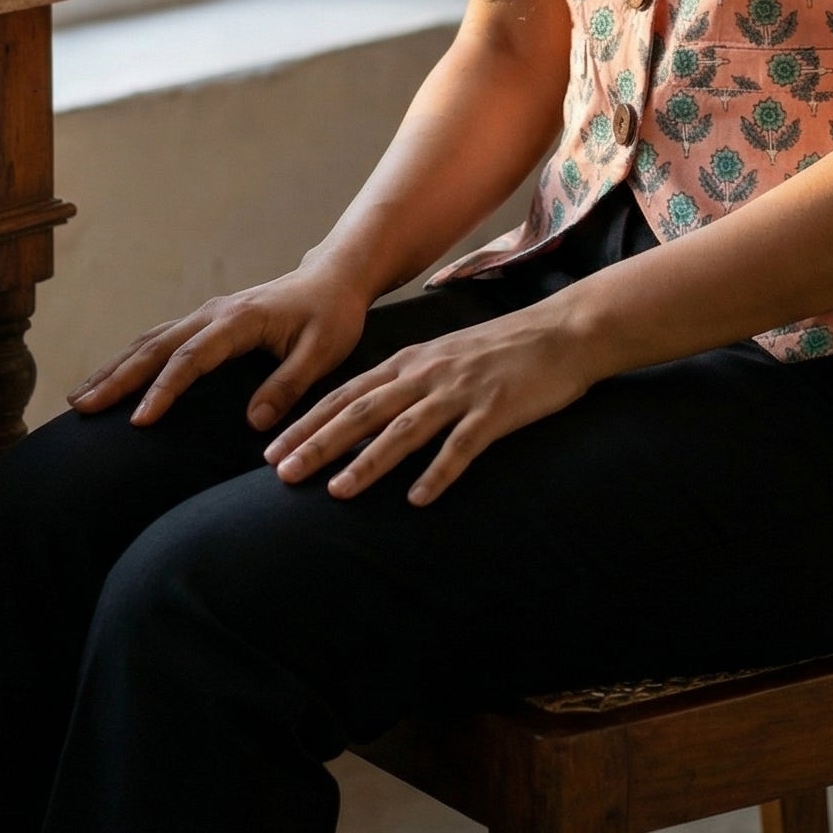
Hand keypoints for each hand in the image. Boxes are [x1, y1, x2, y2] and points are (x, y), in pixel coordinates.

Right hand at [67, 259, 372, 430]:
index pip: (192, 357)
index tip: (139, 420)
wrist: (335, 279)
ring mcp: (208, 314)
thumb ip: (290, 384)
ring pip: (151, 340)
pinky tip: (112, 379)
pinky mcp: (207, 321)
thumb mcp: (324, 352)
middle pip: (157, 346)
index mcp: (241, 320)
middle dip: (117, 377)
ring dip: (115, 367)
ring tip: (80, 397)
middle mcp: (215, 313)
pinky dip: (131, 358)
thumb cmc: (332, 316)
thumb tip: (253, 422)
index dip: (165, 388)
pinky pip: (161, 339)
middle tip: (82, 407)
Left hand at [263, 300, 594, 505]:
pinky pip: (462, 446)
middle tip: (282, 474)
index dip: (307, 423)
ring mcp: (462, 391)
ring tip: (336, 492)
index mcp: (411, 361)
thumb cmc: (502, 349)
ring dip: (367, 461)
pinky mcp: (496, 409)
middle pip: (363, 411)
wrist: (563, 332)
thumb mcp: (445, 356)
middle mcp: (428, 374)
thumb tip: (367, 413)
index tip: (269, 451)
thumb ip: (408, 381)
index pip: (346, 393)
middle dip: (318, 443)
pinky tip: (419, 499)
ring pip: (404, 430)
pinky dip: (438, 473)